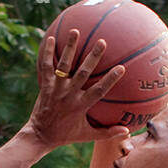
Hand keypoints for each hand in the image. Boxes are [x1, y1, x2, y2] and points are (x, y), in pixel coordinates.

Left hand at [27, 32, 129, 147]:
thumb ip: (107, 133)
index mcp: (81, 106)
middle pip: (83, 73)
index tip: (121, 67)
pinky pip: (46, 67)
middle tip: (102, 42)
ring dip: (70, 48)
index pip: (99, 90)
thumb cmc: (65, 135)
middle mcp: (69, 95)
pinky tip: (51, 38)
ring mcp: (56, 89)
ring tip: (75, 31)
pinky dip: (48, 53)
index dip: (110, 79)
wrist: (40, 136)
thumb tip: (127, 131)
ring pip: (64, 65)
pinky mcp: (45, 86)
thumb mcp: (86, 135)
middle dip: (93, 57)